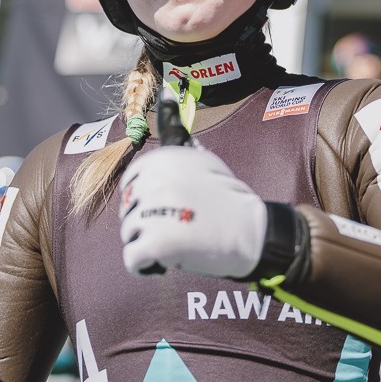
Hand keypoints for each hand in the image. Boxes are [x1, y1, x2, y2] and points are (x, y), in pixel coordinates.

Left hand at [118, 147, 267, 278]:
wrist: (253, 232)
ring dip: (147, 243)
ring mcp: (151, 212)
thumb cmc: (230, 201)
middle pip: (127, 209)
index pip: (129, 182)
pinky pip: (132, 259)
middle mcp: (152, 182)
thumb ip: (177, 152)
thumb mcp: (204, 162)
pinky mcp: (155, 243)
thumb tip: (163, 115)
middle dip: (145, 222)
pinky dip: (145, 266)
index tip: (161, 209)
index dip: (142, 200)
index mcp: (161, 160)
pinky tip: (165, 263)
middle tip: (176, 227)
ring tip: (176, 244)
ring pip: (128, 234)